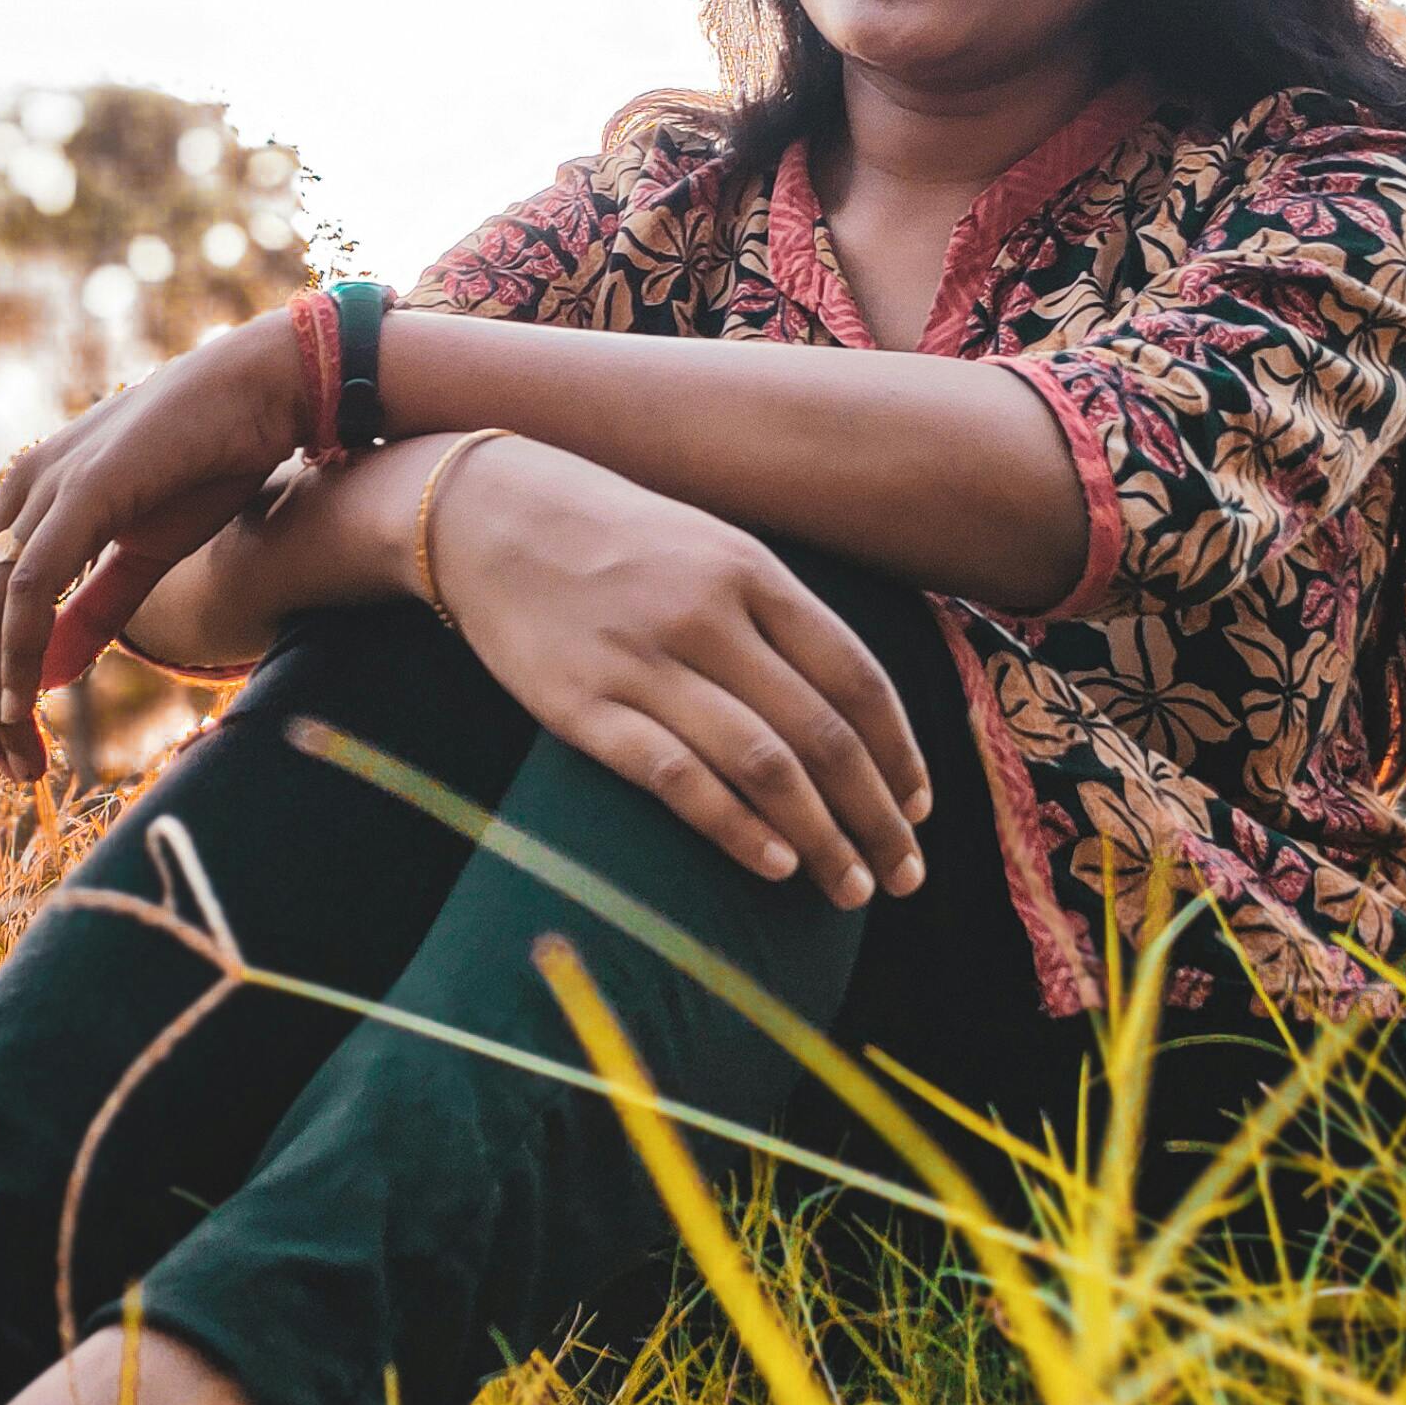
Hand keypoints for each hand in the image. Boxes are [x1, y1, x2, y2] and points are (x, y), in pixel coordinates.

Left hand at [0, 320, 302, 779]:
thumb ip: (94, 611)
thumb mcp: (146, 552)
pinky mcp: (83, 492)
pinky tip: (28, 705)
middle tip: (5, 768)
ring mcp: (45, 488)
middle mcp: (19, 491)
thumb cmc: (214, 462)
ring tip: (25, 759)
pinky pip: (31, 589)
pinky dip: (19, 653)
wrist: (266, 390)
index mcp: (28, 502)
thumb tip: (53, 676)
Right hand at [427, 440, 930, 904]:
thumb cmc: (611, 539)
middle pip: (822, 734)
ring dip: (820, 837)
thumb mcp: (708, 547)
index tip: (920, 808)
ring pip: (763, 765)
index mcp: (750, 573)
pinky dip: (735, 828)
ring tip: (849, 888)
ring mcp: (642, 663)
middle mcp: (706, 616)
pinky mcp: (581, 708)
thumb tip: (851, 711)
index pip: (854, 677)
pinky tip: (773, 866)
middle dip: (876, 816)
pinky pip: (677, 778)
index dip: (899, 753)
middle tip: (903, 876)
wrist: (485, 515)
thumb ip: (775, 618)